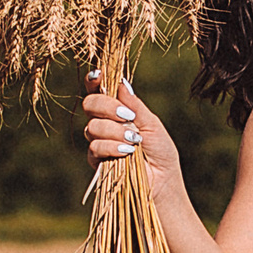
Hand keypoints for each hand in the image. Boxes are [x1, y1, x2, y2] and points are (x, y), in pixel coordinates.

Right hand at [81, 71, 183, 192]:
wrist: (163, 179)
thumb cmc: (160, 150)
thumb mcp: (152, 124)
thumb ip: (135, 106)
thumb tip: (121, 82)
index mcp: (117, 109)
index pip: (99, 90)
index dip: (95, 80)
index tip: (99, 74)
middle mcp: (104, 122)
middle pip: (90, 104)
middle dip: (107, 107)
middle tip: (127, 116)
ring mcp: (98, 140)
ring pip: (93, 126)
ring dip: (116, 132)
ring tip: (135, 141)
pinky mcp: (96, 159)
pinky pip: (95, 146)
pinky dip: (112, 147)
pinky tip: (127, 152)